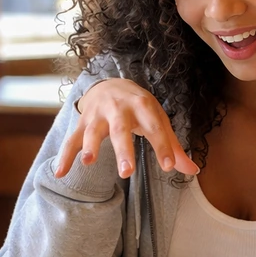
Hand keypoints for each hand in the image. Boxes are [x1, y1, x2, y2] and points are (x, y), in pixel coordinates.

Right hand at [56, 79, 198, 178]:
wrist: (109, 84)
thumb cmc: (140, 107)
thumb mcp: (159, 120)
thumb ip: (173, 147)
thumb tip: (193, 171)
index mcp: (143, 106)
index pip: (155, 127)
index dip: (162, 146)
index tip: (169, 166)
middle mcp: (119, 108)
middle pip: (121, 129)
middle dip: (124, 150)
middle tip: (127, 172)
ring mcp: (98, 115)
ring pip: (93, 132)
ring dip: (90, 147)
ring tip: (88, 163)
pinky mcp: (83, 122)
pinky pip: (71, 140)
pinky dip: (64, 156)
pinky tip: (61, 173)